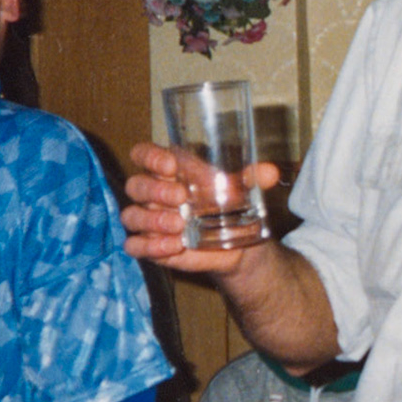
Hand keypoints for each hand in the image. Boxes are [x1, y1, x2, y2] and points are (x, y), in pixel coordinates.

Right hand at [121, 141, 279, 271]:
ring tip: (179, 226)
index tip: (171, 166)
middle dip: (155, 191)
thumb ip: (252, 178)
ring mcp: (149, 219)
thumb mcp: (241, 189)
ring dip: (152, 220)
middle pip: (136, 185)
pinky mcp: (150, 244)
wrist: (237, 240)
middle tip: (181, 199)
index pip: (144, 154)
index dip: (150, 157)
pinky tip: (172, 246)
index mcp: (169, 171)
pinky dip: (148, 246)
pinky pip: (135, 245)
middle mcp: (153, 193)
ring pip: (131, 216)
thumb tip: (270, 172)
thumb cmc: (229, 203)